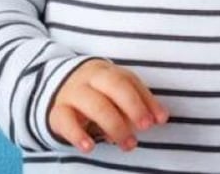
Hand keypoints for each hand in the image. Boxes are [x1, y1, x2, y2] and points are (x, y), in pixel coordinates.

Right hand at [50, 59, 167, 153]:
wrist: (58, 90)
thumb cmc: (97, 94)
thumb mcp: (116, 94)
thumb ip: (139, 103)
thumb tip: (162, 117)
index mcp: (107, 71)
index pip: (128, 80)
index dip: (145, 100)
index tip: (158, 120)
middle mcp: (89, 78)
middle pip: (113, 86)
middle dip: (132, 107)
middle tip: (145, 128)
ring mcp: (72, 93)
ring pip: (94, 104)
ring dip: (114, 125)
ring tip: (128, 145)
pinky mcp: (57, 111)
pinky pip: (66, 121)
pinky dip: (78, 135)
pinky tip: (90, 147)